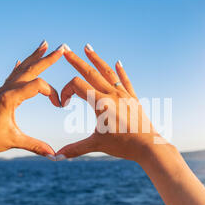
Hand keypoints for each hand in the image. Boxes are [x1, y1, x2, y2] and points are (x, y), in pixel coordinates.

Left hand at [0, 41, 65, 157]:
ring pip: (22, 69)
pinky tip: (21, 61)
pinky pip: (13, 75)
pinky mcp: (0, 94)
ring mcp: (2, 90)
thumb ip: (35, 146)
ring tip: (44, 44)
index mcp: (10, 98)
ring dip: (34, 57)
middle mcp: (6, 89)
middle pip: (30, 69)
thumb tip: (54, 155)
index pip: (37, 86)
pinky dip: (20, 67)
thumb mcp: (14, 141)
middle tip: (61, 48)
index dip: (52, 93)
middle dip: (47, 58)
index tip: (59, 105)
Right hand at [56, 44, 167, 162]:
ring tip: (87, 47)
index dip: (65, 91)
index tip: (63, 104)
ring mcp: (124, 94)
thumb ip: (75, 149)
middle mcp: (111, 94)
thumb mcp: (96, 145)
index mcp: (100, 102)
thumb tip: (55, 157)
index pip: (76, 85)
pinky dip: (120, 71)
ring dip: (96, 59)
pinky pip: (125, 81)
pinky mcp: (133, 98)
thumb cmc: (123, 146)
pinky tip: (118, 63)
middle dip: (76, 60)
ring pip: (107, 72)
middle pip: (90, 72)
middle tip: (65, 49)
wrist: (148, 146)